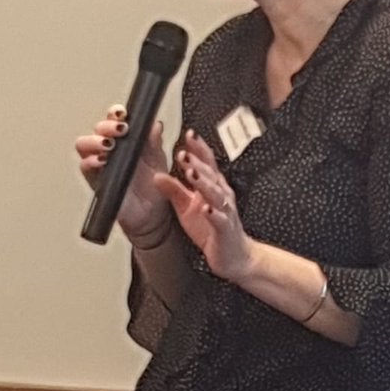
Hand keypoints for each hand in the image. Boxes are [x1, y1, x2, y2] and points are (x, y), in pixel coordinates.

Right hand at [75, 104, 170, 240]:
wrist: (154, 214)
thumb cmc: (154, 186)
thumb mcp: (158, 159)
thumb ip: (154, 142)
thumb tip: (154, 124)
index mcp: (125, 140)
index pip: (114, 119)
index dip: (115, 113)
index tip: (124, 114)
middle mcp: (110, 149)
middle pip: (97, 129)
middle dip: (106, 125)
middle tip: (120, 131)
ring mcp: (101, 164)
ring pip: (84, 144)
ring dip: (95, 140)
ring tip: (110, 145)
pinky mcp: (96, 181)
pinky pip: (85, 167)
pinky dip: (91, 161)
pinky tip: (103, 161)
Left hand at [154, 130, 252, 280]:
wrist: (233, 255)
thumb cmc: (211, 229)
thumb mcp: (187, 207)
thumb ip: (174, 190)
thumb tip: (156, 174)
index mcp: (212, 187)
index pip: (206, 163)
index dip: (198, 149)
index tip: (188, 134)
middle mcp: (221, 196)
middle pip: (210, 174)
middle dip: (197, 162)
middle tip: (184, 151)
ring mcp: (225, 212)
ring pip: (215, 194)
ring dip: (203, 182)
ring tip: (191, 173)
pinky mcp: (225, 230)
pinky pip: (219, 220)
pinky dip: (213, 213)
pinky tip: (205, 208)